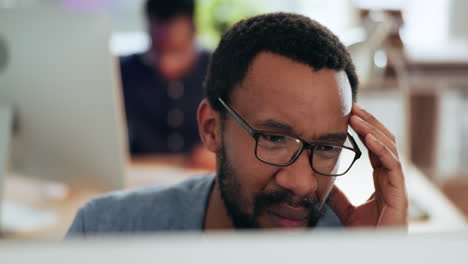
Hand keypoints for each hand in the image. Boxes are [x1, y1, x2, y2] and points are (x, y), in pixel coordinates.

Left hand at [328, 104, 407, 227]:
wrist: (373, 252)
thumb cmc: (366, 234)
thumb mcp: (346, 210)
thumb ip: (338, 195)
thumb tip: (323, 182)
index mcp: (381, 179)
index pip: (374, 147)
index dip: (364, 130)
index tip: (349, 114)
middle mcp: (390, 179)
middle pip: (384, 142)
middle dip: (369, 123)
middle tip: (353, 107)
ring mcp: (396, 186)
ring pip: (390, 149)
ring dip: (373, 130)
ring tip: (357, 116)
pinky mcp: (399, 195)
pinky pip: (393, 166)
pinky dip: (382, 150)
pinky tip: (369, 137)